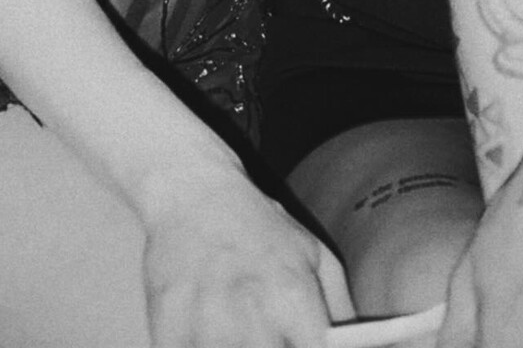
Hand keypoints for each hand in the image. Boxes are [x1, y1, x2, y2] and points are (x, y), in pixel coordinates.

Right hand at [142, 165, 353, 347]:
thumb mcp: (313, 254)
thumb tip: (356, 346)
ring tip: (236, 330)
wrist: (194, 190)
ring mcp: (205, 324)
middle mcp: (250, 312)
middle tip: (267, 335)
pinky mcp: (167, 327)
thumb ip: (340, 308)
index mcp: (292, 296)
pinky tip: (207, 334)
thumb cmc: (259, 226)